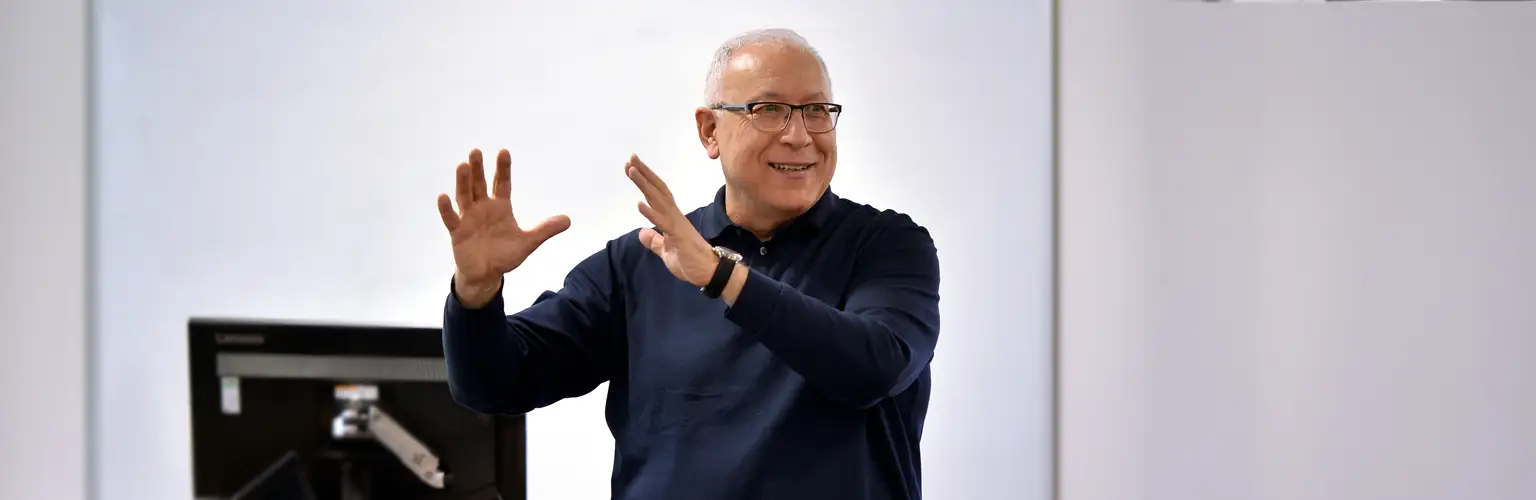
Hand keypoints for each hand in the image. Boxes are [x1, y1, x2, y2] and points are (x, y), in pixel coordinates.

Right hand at [437, 148, 570, 305]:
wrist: (486, 274)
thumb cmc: (505, 255)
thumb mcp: (528, 242)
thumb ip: (545, 230)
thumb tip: (568, 220)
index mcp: (500, 207)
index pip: (502, 183)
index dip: (503, 169)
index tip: (504, 151)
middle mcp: (483, 208)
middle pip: (480, 184)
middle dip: (478, 169)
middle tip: (476, 151)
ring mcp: (468, 218)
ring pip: (464, 196)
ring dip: (463, 182)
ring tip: (462, 165)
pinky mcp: (457, 232)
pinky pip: (451, 218)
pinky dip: (446, 208)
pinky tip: (443, 196)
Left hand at [625, 155, 718, 286]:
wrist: (709, 273)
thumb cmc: (690, 262)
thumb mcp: (666, 252)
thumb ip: (655, 242)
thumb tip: (642, 232)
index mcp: (672, 218)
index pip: (657, 195)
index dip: (645, 181)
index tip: (632, 167)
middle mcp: (674, 216)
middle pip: (658, 190)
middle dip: (644, 174)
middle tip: (631, 158)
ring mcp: (677, 224)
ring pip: (659, 200)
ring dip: (644, 185)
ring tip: (632, 170)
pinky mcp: (678, 236)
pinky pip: (663, 222)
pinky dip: (651, 212)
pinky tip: (639, 204)